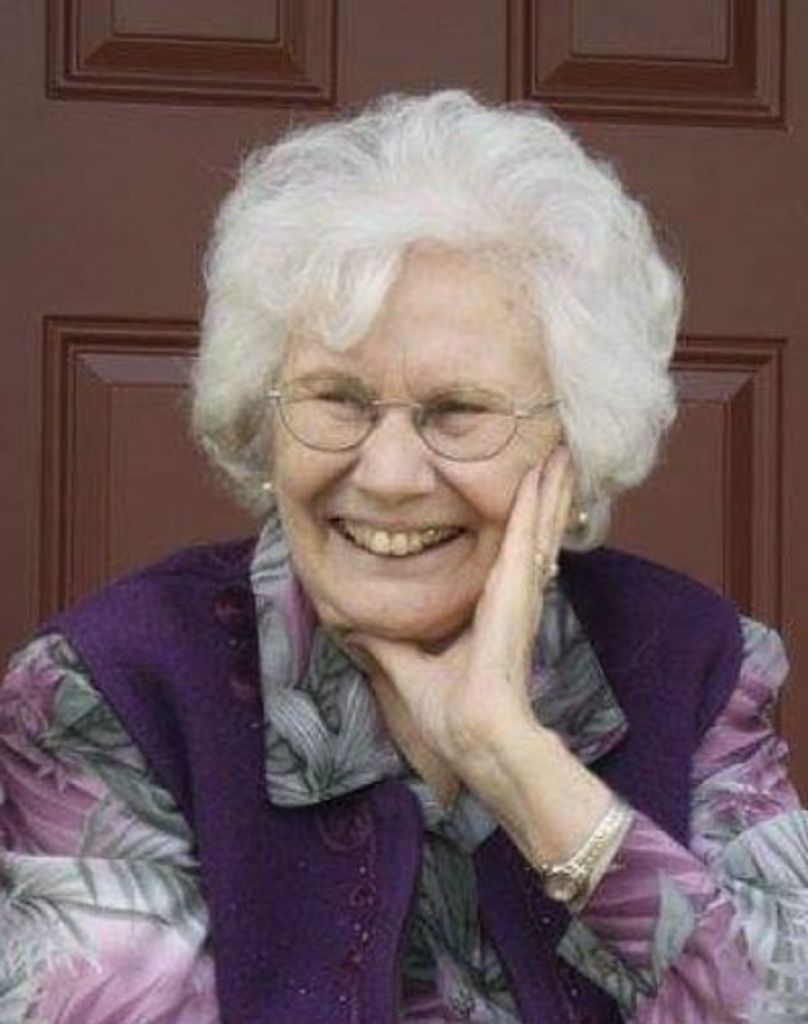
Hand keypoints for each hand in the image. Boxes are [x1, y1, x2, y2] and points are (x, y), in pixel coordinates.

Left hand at [344, 446, 574, 786]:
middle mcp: (513, 595)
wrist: (472, 734)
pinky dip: (538, 503)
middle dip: (543, 495)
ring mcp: (519, 591)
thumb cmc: (451, 713)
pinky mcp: (516, 590)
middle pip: (532, 532)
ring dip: (548, 489)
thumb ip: (388, 645)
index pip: (511, 554)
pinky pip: (528, 535)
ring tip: (561, 454)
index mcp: (493, 610)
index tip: (530, 493)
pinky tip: (547, 474)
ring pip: (537, 527)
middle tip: (556, 456)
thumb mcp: (408, 669)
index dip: (523, 522)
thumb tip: (357, 627)